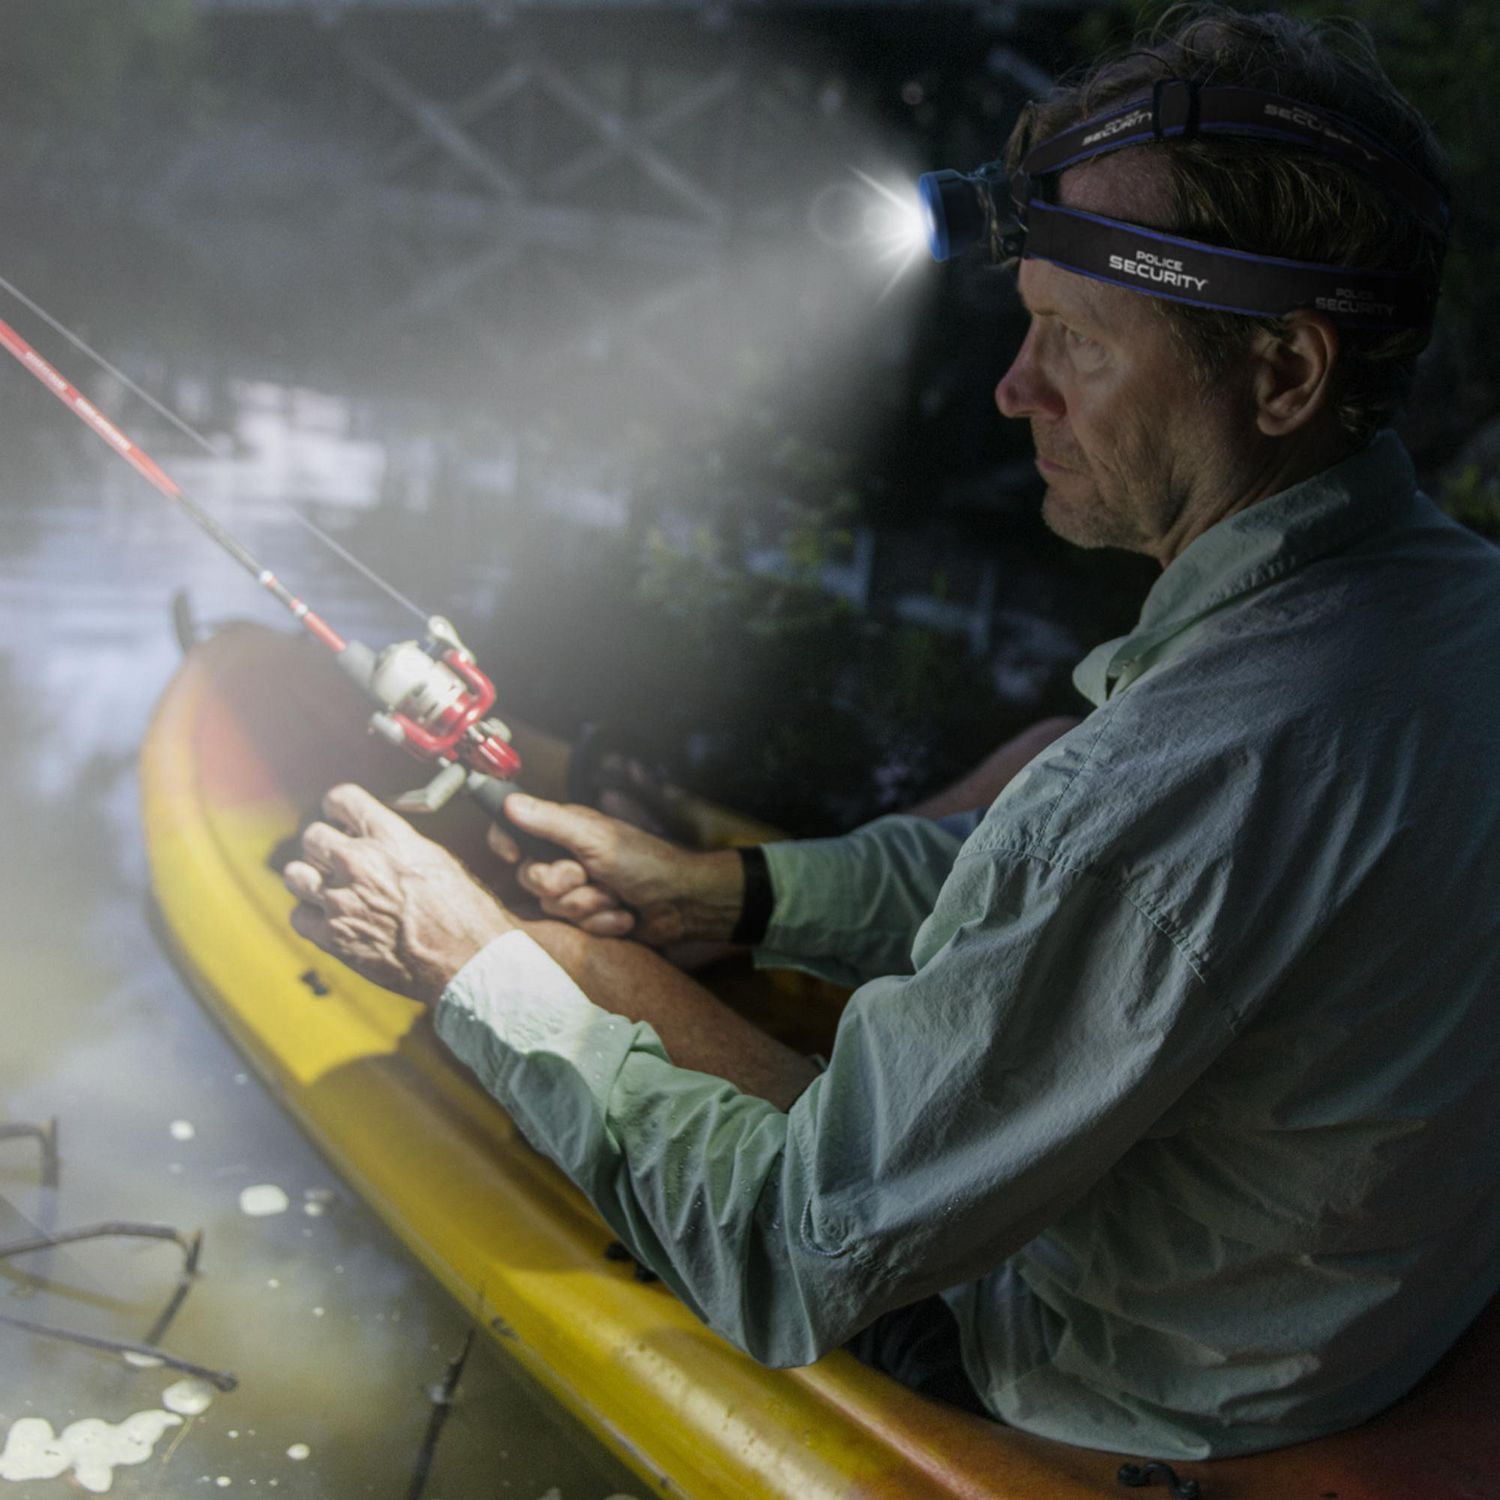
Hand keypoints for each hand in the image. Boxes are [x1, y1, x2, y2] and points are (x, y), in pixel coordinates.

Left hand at [284, 783, 514, 1003]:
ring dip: (309, 879)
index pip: (341, 799)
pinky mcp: (332, 937)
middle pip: (312, 836)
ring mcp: (341, 901)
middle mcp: (359, 863)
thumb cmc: (462, 913)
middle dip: (323, 845)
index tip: (340, 819)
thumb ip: (397, 843)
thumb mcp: (436, 859)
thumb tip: (376, 840)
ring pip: (295, 874)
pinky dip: (310, 916)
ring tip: (326, 887)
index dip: (338, 809)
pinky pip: (298, 916)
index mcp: (389, 838)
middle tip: (335, 858)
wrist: (465, 960)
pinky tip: (329, 918)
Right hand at [489, 794, 742, 947]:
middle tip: (587, 875)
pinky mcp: (589, 915)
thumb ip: (552, 822)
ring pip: (553, 906)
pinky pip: (577, 927)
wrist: (682, 903)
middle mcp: (566, 857)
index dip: (505, 843)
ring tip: (615, 896)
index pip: (514, 830)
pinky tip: (624, 916)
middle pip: (530, 877)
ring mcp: (578, 888)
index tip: (512, 855)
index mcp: (564, 830)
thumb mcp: (596, 838)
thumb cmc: (645, 861)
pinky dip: (603, 923)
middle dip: (562, 884)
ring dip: (588, 905)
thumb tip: (510, 802)